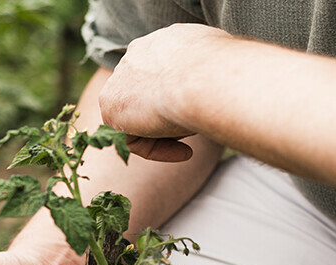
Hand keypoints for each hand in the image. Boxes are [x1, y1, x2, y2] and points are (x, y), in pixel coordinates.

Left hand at [98, 23, 232, 161]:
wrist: (207, 78)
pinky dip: (157, 150)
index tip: (198, 114)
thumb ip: (207, 76)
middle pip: (146, 98)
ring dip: (165, 135)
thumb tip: (220, 91)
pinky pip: (131, 138)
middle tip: (193, 133)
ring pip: (139, 119)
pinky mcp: (111, 105)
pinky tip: (185, 151)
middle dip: (167, 120)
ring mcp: (120, 78)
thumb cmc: (225, 73)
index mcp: (164, 42)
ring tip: (192, 142)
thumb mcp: (220, 67)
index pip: (162, 76)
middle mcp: (137, 54)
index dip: (178, 100)